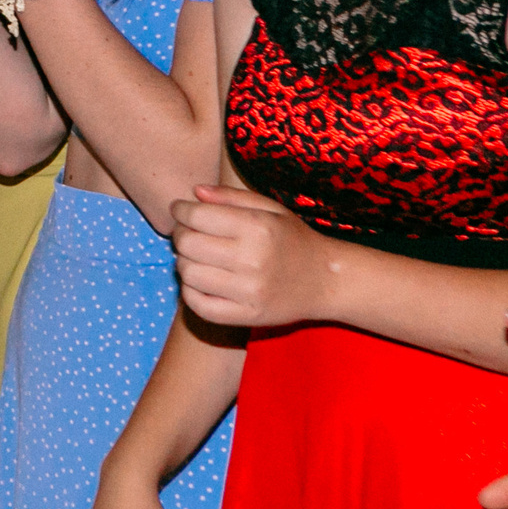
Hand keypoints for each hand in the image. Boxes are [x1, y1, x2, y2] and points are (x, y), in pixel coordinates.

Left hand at [171, 185, 338, 327]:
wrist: (327, 280)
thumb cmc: (294, 239)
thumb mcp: (270, 209)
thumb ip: (231, 197)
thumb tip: (194, 192)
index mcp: (258, 228)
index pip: (196, 216)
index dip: (180, 210)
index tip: (180, 210)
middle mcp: (252, 260)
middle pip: (187, 244)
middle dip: (180, 234)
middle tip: (187, 232)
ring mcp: (248, 292)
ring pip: (188, 273)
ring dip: (184, 262)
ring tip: (197, 256)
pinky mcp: (246, 316)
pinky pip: (198, 305)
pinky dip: (190, 291)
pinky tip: (200, 280)